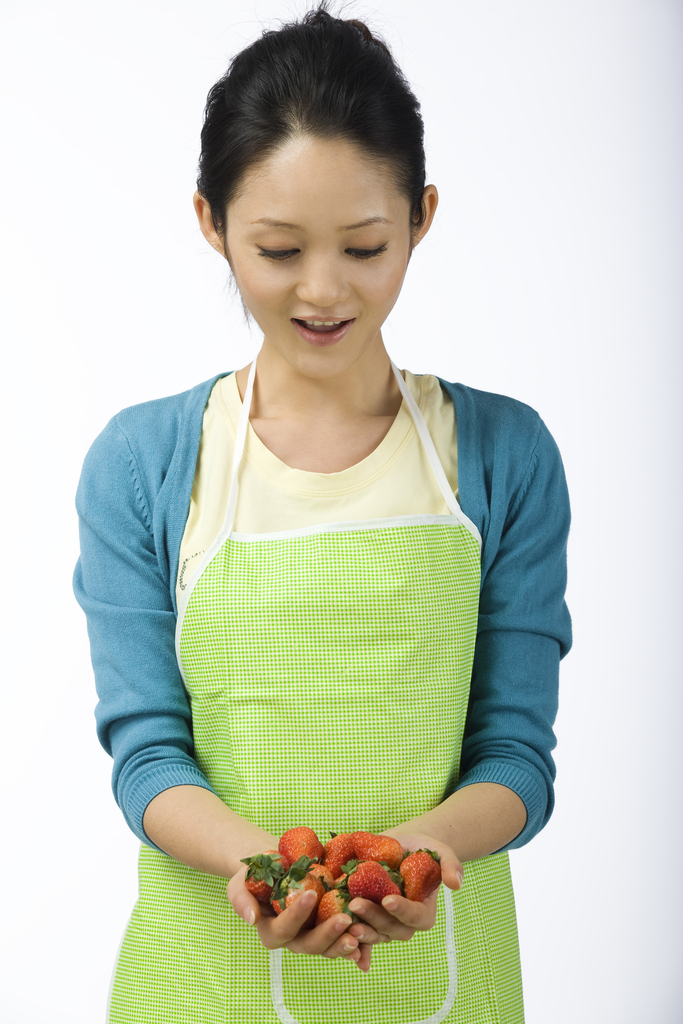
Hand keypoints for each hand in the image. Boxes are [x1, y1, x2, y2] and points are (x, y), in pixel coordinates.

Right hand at [227, 863, 383, 971]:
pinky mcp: (329, 928)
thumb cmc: (255, 873)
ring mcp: (313, 935)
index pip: (284, 928)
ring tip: (360, 931)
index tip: (311, 893)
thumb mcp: (239, 882)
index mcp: (271, 931)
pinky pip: (343, 939)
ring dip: (345, 942)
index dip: (297, 914)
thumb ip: (241, 900)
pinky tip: (369, 936)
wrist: (276, 865)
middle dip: (327, 934)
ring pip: (329, 947)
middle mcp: (293, 939)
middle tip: (344, 918)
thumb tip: (251, 919)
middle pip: (310, 945)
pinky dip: (358, 943)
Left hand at [346, 827, 462, 944]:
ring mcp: (384, 922)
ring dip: (358, 929)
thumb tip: (456, 883)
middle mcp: (403, 923)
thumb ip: (451, 865)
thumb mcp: (441, 851)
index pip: (415, 917)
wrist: (402, 845)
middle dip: (373, 919)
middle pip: (390, 928)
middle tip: (355, 905)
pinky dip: (348, 937)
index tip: (388, 900)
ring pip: (372, 933)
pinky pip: (358, 931)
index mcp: (423, 912)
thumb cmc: (424, 848)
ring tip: (342, 919)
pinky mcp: (367, 917)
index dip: (402, 911)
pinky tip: (334, 931)